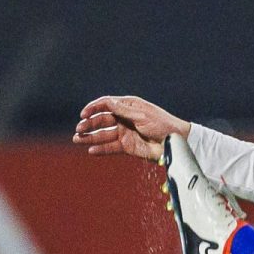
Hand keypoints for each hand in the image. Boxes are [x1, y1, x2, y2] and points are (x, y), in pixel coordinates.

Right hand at [73, 95, 191, 159]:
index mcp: (129, 106)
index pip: (106, 104)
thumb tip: (106, 103)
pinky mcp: (127, 146)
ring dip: (90, 137)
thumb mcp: (142, 115)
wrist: (175, 143)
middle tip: (78, 130)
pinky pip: (111, 147)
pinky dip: (101, 149)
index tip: (83, 114)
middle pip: (101, 120)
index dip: (93, 108)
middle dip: (89, 124)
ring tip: (78, 140)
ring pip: (103, 134)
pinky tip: (91, 150)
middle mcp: (124, 118)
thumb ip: (123, 110)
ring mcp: (125, 132)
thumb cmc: (163, 125)